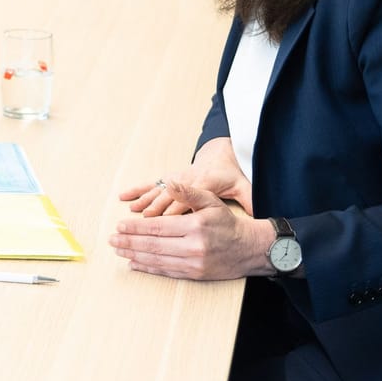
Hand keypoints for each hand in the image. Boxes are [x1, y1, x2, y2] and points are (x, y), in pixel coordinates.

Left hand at [109, 180, 274, 279]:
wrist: (250, 248)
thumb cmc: (227, 222)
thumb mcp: (211, 201)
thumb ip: (187, 192)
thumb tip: (168, 183)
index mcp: (195, 226)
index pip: (158, 227)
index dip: (136, 228)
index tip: (119, 226)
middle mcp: (194, 246)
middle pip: (153, 245)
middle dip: (129, 242)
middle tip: (111, 240)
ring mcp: (194, 263)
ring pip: (157, 259)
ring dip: (134, 255)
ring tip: (118, 250)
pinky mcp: (195, 274)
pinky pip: (167, 271)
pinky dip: (148, 268)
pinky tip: (134, 264)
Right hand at [117, 138, 251, 216]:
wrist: (220, 156)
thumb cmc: (231, 175)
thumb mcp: (243, 186)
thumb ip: (249, 198)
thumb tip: (258, 211)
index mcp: (204, 184)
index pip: (186, 202)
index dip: (172, 213)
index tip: (160, 224)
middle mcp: (186, 180)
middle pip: (166, 199)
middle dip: (151, 212)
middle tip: (136, 224)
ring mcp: (175, 178)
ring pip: (156, 192)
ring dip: (142, 203)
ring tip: (129, 214)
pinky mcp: (169, 177)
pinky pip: (150, 184)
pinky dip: (137, 190)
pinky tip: (123, 197)